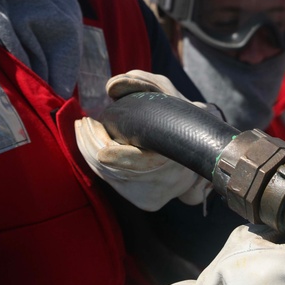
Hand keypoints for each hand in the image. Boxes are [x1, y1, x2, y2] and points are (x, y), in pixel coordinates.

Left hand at [74, 70, 211, 210]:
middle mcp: (162, 184)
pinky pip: (112, 182)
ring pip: (107, 176)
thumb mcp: (165, 94)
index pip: (127, 162)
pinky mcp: (145, 201)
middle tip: (83, 123)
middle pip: (110, 169)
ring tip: (84, 131)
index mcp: (172, 157)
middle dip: (90, 143)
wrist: (202, 149)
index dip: (105, 148)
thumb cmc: (181, 117)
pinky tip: (93, 146)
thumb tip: (112, 88)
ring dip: (90, 152)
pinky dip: (98, 163)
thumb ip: (141, 83)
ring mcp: (153, 197)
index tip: (91, 127)